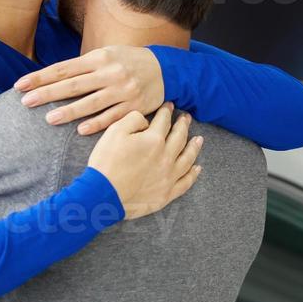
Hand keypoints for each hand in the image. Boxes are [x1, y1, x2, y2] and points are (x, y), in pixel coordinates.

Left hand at [14, 46, 163, 134]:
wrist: (165, 69)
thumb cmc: (128, 62)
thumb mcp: (107, 55)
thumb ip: (83, 66)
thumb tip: (53, 76)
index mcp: (99, 58)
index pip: (64, 68)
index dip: (41, 77)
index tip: (21, 85)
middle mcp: (110, 73)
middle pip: (73, 85)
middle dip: (47, 93)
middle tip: (25, 102)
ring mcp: (123, 90)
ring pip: (91, 103)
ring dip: (69, 111)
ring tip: (49, 119)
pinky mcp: (134, 106)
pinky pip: (113, 117)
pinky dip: (97, 123)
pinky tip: (81, 130)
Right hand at [87, 102, 202, 220]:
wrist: (103, 195)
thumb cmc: (106, 162)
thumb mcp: (114, 131)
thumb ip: (133, 119)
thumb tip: (146, 122)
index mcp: (154, 140)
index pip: (164, 121)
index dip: (167, 111)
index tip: (170, 106)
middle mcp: (166, 157)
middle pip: (179, 137)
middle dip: (183, 125)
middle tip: (186, 118)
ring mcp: (168, 176)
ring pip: (188, 158)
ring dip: (194, 147)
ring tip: (199, 139)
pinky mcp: (166, 194)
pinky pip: (185, 182)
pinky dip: (193, 175)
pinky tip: (197, 168)